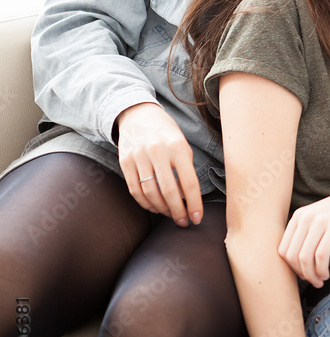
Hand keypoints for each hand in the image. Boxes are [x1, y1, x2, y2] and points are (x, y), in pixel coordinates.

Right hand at [116, 102, 202, 225]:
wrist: (137, 115)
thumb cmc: (166, 132)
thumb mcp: (182, 143)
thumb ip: (186, 167)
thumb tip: (189, 198)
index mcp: (177, 146)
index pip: (189, 182)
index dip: (194, 203)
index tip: (197, 218)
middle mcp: (157, 151)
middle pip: (169, 191)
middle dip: (178, 211)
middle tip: (183, 222)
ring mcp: (139, 156)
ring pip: (150, 193)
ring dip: (162, 209)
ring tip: (170, 214)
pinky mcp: (125, 161)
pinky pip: (135, 190)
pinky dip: (145, 203)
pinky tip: (155, 208)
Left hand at [278, 179, 329, 285]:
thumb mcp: (317, 217)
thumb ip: (305, 232)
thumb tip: (295, 261)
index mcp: (298, 216)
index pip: (282, 249)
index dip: (291, 267)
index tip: (303, 274)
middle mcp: (305, 217)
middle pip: (292, 256)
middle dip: (301, 274)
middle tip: (313, 281)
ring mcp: (320, 222)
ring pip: (304, 258)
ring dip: (311, 275)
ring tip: (320, 280)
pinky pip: (321, 256)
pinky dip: (321, 270)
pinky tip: (326, 274)